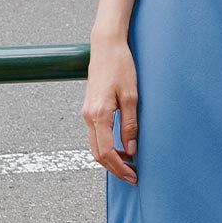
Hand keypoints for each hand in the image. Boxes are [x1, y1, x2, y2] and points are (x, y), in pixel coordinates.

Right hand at [83, 34, 138, 182]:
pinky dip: (107, 147)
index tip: (134, 176)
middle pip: (97, 154)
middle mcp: (88, 116)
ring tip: (130, 164)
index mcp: (99, 114)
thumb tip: (131, 150)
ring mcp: (87, 113)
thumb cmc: (121, 66)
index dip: (120, 168)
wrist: (106, 46)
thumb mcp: (132, 96)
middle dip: (115, 168)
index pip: (106, 152)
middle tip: (133, 176)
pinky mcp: (89, 109)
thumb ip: (130, 125)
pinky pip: (96, 136)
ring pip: (95, 146)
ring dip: (111, 159)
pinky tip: (121, 148)